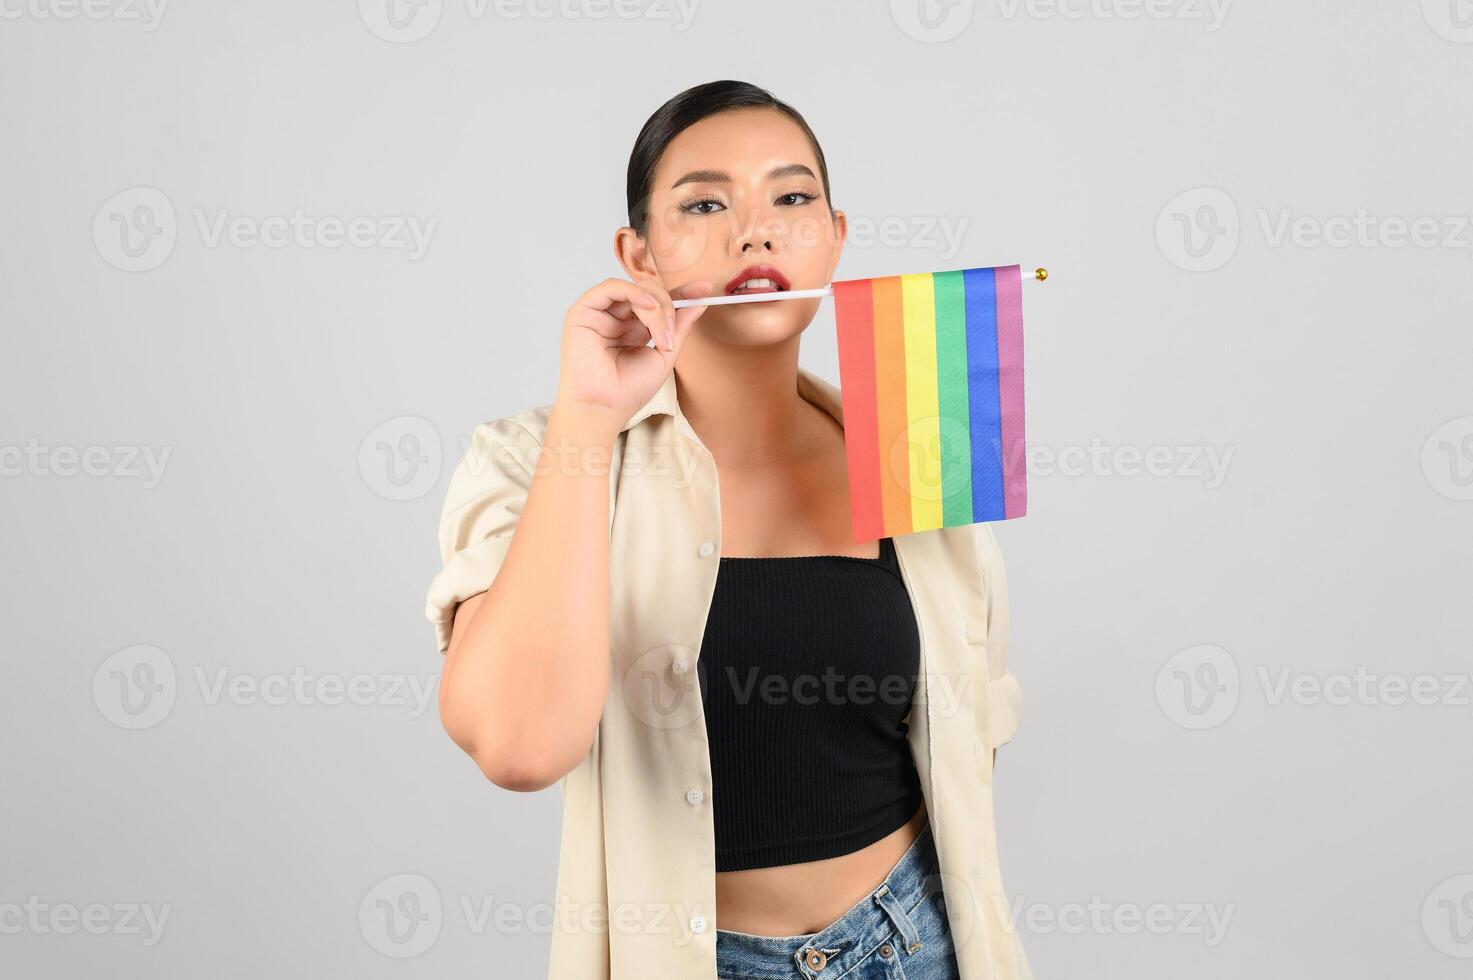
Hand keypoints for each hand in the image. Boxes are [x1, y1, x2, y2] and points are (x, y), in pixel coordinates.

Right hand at [554, 276, 714, 429]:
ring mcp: (600, 313)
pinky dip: (633, 292)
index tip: (705, 289)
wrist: (604, 408)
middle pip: (649, 291)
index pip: (659, 301)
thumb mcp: (665, 356)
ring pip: (634, 288)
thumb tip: (700, 302)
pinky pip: (610, 287)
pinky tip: (647, 306)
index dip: (682, 293)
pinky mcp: (582, 312)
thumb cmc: (628, 390)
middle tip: (672, 333)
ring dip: (655, 305)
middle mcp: (617, 317)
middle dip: (668, 306)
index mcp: (634, 327)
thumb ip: (680, 328)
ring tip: (660, 333)